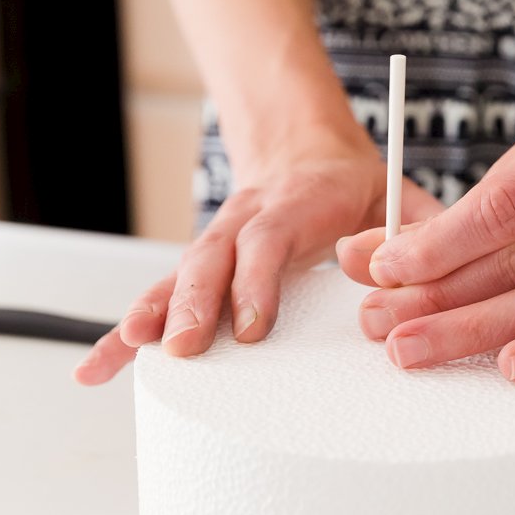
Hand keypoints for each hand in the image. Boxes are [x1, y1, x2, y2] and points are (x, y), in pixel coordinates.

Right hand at [72, 129, 442, 385]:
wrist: (307, 148)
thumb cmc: (360, 188)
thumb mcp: (400, 196)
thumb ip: (417, 230)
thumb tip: (417, 268)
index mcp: (297, 202)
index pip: (269, 238)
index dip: (256, 280)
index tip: (252, 326)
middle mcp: (246, 221)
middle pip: (211, 258)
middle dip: (192, 303)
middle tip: (183, 349)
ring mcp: (218, 243)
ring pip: (178, 276)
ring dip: (152, 314)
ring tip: (126, 351)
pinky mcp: (201, 268)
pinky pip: (159, 297)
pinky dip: (126, 332)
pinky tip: (97, 366)